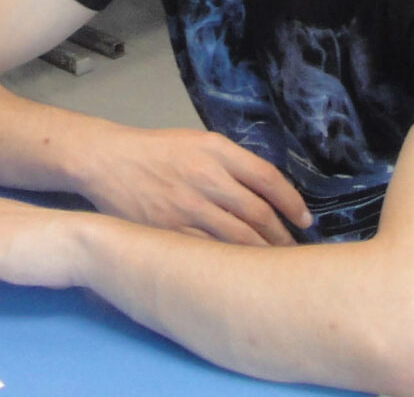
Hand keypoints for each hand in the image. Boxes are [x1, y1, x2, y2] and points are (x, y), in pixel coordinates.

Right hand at [70, 124, 311, 244]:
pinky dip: (230, 264)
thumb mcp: (197, 142)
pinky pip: (209, 252)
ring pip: (239, 238)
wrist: (108, 161)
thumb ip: (231, 163)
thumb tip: (268, 194)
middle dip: (282, 236)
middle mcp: (206, 177)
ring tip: (275, 266)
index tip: (305, 220)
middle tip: (293, 250)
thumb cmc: (156, 152)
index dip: (292, 203)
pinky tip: (240, 271)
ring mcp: (187, 206)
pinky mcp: (169, 230)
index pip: (268, 179)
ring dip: (262, 254)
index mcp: (216, 150)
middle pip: (258, 214)